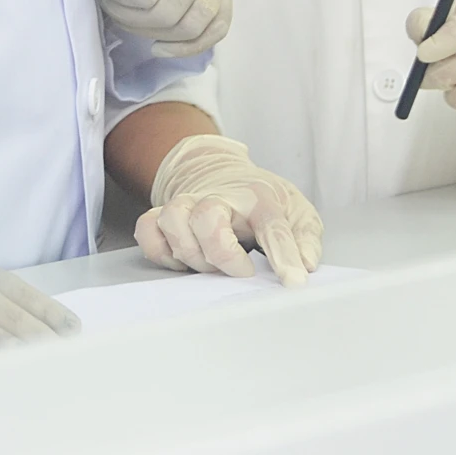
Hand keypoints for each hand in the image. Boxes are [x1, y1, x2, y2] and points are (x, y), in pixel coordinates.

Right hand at [135, 134, 323, 286]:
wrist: (221, 172)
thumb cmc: (260, 199)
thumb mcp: (297, 211)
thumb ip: (306, 237)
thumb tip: (307, 265)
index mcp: (258, 198)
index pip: (272, 225)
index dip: (284, 255)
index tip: (293, 282)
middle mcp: (218, 197)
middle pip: (207, 216)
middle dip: (221, 252)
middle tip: (241, 270)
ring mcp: (187, 204)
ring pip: (173, 220)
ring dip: (190, 252)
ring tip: (210, 265)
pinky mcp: (163, 215)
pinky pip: (148, 231)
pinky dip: (161, 251)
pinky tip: (182, 259)